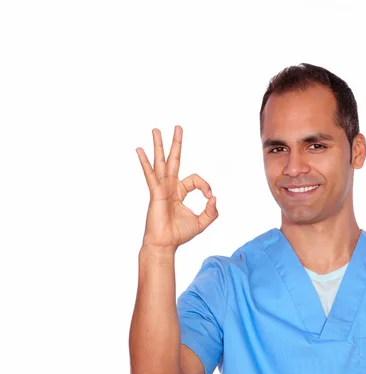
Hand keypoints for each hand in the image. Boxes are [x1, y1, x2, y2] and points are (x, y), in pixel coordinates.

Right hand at [136, 126, 217, 250]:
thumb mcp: (202, 222)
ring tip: (156, 130)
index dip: (205, 185)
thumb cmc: (179, 234)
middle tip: (178, 127)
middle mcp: (169, 187)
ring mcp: (161, 188)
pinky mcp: (155, 193)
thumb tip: (214, 197)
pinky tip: (140, 150)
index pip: (195, 179)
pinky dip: (145, 162)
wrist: (165, 244)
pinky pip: (150, 175)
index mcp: (180, 192)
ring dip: (158, 146)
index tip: (209, 196)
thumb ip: (212, 211)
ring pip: (160, 162)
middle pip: (174, 160)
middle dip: (176, 144)